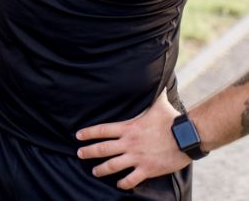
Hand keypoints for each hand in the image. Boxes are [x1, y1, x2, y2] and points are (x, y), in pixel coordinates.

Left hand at [75, 89, 189, 189]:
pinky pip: (132, 179)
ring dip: (101, 169)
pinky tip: (119, 185)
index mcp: (128, 128)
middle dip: (89, 152)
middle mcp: (129, 143)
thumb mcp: (158, 104)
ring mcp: (138, 157)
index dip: (88, 133)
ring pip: (113, 165)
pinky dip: (124, 183)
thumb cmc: (172, 119)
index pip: (102, 130)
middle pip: (103, 149)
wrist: (187, 137)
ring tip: (94, 171)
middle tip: (79, 153)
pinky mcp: (148, 169)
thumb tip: (156, 79)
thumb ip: (152, 94)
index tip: (78, 135)